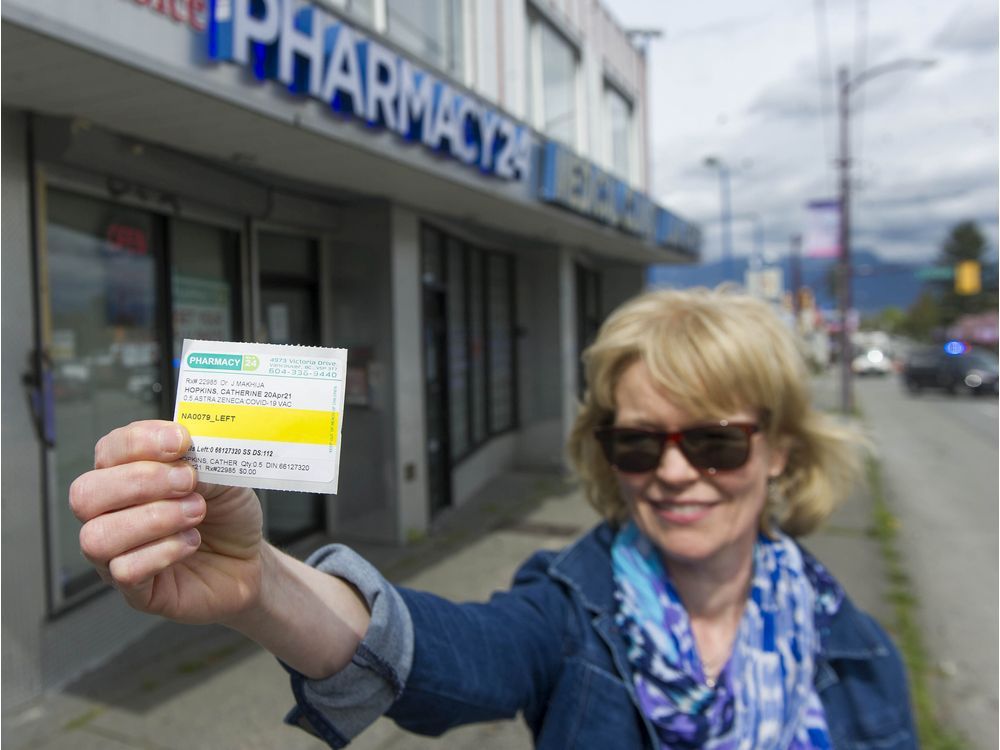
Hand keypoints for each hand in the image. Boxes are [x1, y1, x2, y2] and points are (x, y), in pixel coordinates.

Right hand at [71, 420, 264, 624]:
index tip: (182, 442)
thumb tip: (183, 453)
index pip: (108, 450)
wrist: (249, 560)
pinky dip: (163, 551)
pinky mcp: (134, 590)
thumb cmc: (228, 514)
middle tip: (188, 482)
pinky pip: (125, 571)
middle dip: (141, 481)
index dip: (140, 442)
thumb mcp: (223, 475)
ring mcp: (116, 555)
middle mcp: (110, 514)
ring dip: (154, 518)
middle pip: (85, 494)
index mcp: (126, 475)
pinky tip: (190, 542)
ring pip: (98, 536)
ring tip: (196, 513)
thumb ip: (199, 460)